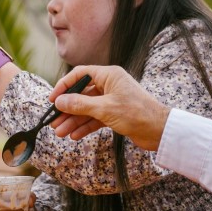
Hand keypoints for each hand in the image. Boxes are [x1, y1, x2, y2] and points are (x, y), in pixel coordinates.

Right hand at [47, 65, 169, 150]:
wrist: (159, 131)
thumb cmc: (137, 113)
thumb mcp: (104, 109)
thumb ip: (80, 104)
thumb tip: (59, 101)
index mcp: (109, 75)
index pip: (80, 74)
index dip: (64, 86)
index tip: (52, 99)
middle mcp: (110, 85)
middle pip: (81, 94)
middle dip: (67, 109)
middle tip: (53, 121)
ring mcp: (112, 100)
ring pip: (87, 109)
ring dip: (74, 120)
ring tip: (60, 132)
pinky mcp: (116, 114)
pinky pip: (95, 118)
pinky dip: (85, 126)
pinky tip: (74, 135)